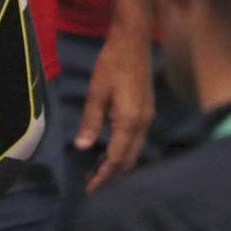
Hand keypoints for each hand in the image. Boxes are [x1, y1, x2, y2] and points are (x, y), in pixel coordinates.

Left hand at [76, 28, 152, 190]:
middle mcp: (143, 124)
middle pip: (129, 160)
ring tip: (98, 172)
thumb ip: (91, 121)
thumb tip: (82, 147)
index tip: (91, 189)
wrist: (133, 41)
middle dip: (112, 175)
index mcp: (130, 121)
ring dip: (118, 164)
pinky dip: (124, 152)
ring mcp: (148, 118)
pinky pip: (137, 141)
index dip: (104, 176)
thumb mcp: (96, 92)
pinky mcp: (147, 112)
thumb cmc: (112, 64)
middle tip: (92, 185)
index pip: (117, 158)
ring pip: (135, 152)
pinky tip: (111, 152)